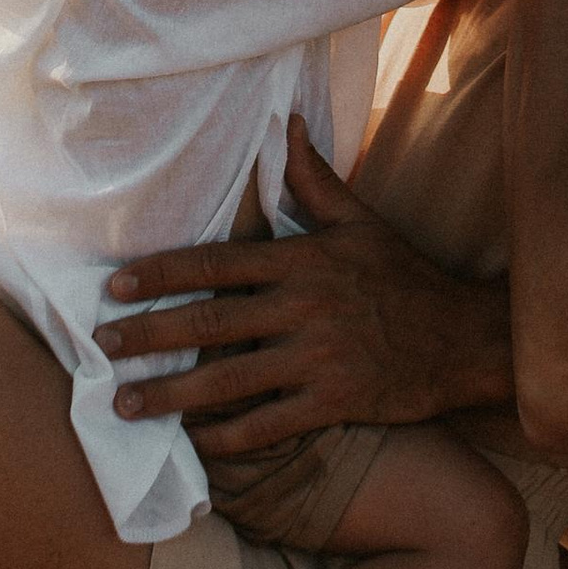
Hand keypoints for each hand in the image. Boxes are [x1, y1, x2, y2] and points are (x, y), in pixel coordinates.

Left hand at [100, 123, 506, 453]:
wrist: (466, 339)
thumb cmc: (406, 278)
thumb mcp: (362, 222)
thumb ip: (315, 179)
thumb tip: (286, 124)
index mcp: (304, 260)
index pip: (216, 264)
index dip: (160, 274)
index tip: (115, 287)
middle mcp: (305, 307)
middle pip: (209, 324)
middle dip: (148, 337)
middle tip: (101, 348)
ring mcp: (320, 358)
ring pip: (228, 381)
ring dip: (170, 397)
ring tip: (125, 406)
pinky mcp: (336, 403)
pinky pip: (268, 425)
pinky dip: (226, 438)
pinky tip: (192, 444)